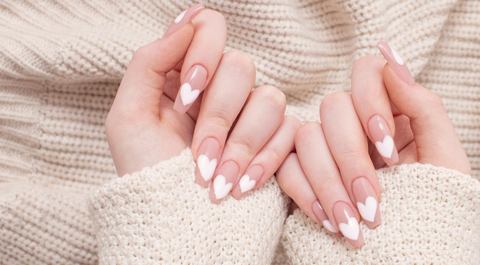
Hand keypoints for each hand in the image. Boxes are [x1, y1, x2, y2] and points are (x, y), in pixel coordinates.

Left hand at [106, 5, 297, 202]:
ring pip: (270, 98)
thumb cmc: (147, 175)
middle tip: (198, 157)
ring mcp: (252, 115)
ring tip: (217, 183)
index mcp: (187, 76)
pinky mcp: (278, 140)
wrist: (177, 227)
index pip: (209, 28)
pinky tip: (242, 186)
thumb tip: (187, 20)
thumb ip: (149, 62)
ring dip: (241, 146)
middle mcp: (222, 89)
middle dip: (218, 117)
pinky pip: (290, 130)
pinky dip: (265, 161)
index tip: (188, 95)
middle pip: (241, 66)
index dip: (204, 54)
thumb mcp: (128, 118)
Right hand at [275, 41, 469, 247]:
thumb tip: (390, 59)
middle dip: (352, 158)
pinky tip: (330, 222)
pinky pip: (286, 168)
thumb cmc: (440, 208)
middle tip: (373, 203)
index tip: (388, 150)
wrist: (418, 255)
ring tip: (354, 226)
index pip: (367, 74)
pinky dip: (306, 194)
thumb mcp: (445, 158)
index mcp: (392, 112)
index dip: (371, 104)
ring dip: (329, 183)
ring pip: (306, 138)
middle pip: (333, 107)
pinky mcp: (304, 175)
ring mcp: (328, 149)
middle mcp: (357, 124)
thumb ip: (424, 106)